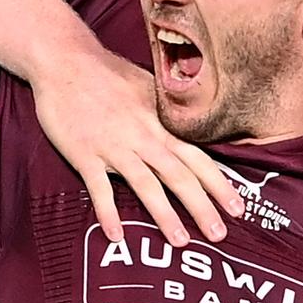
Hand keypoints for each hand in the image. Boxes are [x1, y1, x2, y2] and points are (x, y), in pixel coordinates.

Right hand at [32, 50, 244, 244]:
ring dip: (164, 215)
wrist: (64, 61)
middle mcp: (143, 136)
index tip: (238, 208)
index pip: (198, 157)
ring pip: (146, 184)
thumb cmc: (108, 72)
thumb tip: (194, 128)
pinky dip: (108, 212)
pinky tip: (117, 236)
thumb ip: (168, 112)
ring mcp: (114, 146)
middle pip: (179, 176)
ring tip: (180, 242)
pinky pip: (99, 188)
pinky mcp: (84, 153)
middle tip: (219, 235)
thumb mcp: (148, 86)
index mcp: (160, 122)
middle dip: (202, 207)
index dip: (219, 184)